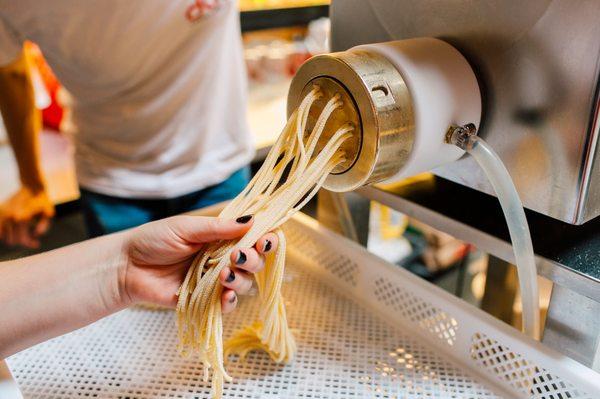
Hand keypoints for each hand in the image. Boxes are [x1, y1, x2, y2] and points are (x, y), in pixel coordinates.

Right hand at [0, 186, 54, 247]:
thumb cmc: (42, 202)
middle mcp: (10, 217)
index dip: (29, 244)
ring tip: (23, 232)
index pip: (21, 240)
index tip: (37, 244)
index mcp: (21, 219)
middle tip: (31, 237)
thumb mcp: (49, 212)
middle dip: (21, 241)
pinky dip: (4, 231)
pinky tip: (14, 229)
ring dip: (12, 237)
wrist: (32, 187)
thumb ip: (45, 225)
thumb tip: (36, 234)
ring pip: (3, 236)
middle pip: (12, 241)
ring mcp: (2, 214)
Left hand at [121, 215, 276, 312]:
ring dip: (241, 279)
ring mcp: (215, 281)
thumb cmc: (153, 241)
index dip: (266, 239)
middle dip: (254, 259)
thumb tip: (252, 220)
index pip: (253, 238)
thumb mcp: (186, 228)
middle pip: (255, 261)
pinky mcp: (204, 301)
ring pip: (245, 283)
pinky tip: (225, 295)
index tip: (266, 240)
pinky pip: (227, 305)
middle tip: (238, 256)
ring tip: (224, 275)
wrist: (126, 267)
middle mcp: (223, 258)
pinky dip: (231, 301)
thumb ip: (218, 228)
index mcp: (221, 238)